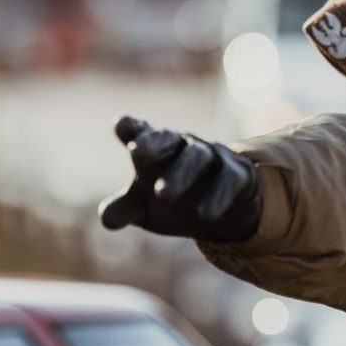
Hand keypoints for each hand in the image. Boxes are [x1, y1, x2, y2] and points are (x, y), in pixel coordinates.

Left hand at [98, 116, 261, 241]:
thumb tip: (107, 220)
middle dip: (154, 142)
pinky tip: (206, 214)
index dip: (132, 128)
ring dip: (181, 173)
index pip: (141, 132)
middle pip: (168, 138)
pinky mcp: (238, 174)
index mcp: (155, 150)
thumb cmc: (174, 201)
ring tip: (163, 196)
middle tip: (137, 152)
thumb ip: (124, 210)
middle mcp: (183, 147)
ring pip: (197, 157)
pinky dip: (218, 195)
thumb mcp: (144, 209)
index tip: (122, 125)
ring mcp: (212, 157)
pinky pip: (228, 179)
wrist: (221, 213)